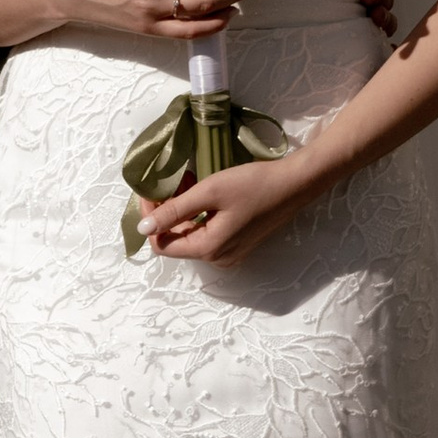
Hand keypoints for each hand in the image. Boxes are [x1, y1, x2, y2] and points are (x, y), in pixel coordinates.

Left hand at [139, 151, 321, 268]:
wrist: (295, 184)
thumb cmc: (253, 185)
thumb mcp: (210, 192)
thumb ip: (175, 210)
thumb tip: (142, 228)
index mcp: (208, 249)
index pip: (162, 245)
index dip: (150, 220)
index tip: (149, 192)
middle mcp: (218, 258)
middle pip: (177, 239)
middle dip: (167, 211)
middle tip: (169, 181)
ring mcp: (230, 251)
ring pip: (192, 232)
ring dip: (183, 208)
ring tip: (186, 180)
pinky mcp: (238, 241)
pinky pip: (207, 230)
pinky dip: (199, 211)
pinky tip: (200, 189)